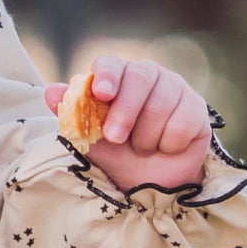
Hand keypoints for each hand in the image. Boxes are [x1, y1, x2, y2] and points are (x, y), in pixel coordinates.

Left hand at [45, 53, 211, 195]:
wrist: (152, 184)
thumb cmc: (118, 156)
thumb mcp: (90, 141)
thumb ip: (72, 117)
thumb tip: (50, 92)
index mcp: (116, 77)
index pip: (110, 63)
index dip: (106, 76)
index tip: (101, 94)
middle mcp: (147, 75)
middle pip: (139, 77)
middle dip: (125, 111)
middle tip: (116, 138)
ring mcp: (175, 88)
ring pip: (161, 103)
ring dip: (146, 136)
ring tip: (142, 148)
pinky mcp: (197, 108)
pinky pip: (184, 121)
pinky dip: (170, 143)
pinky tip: (166, 147)